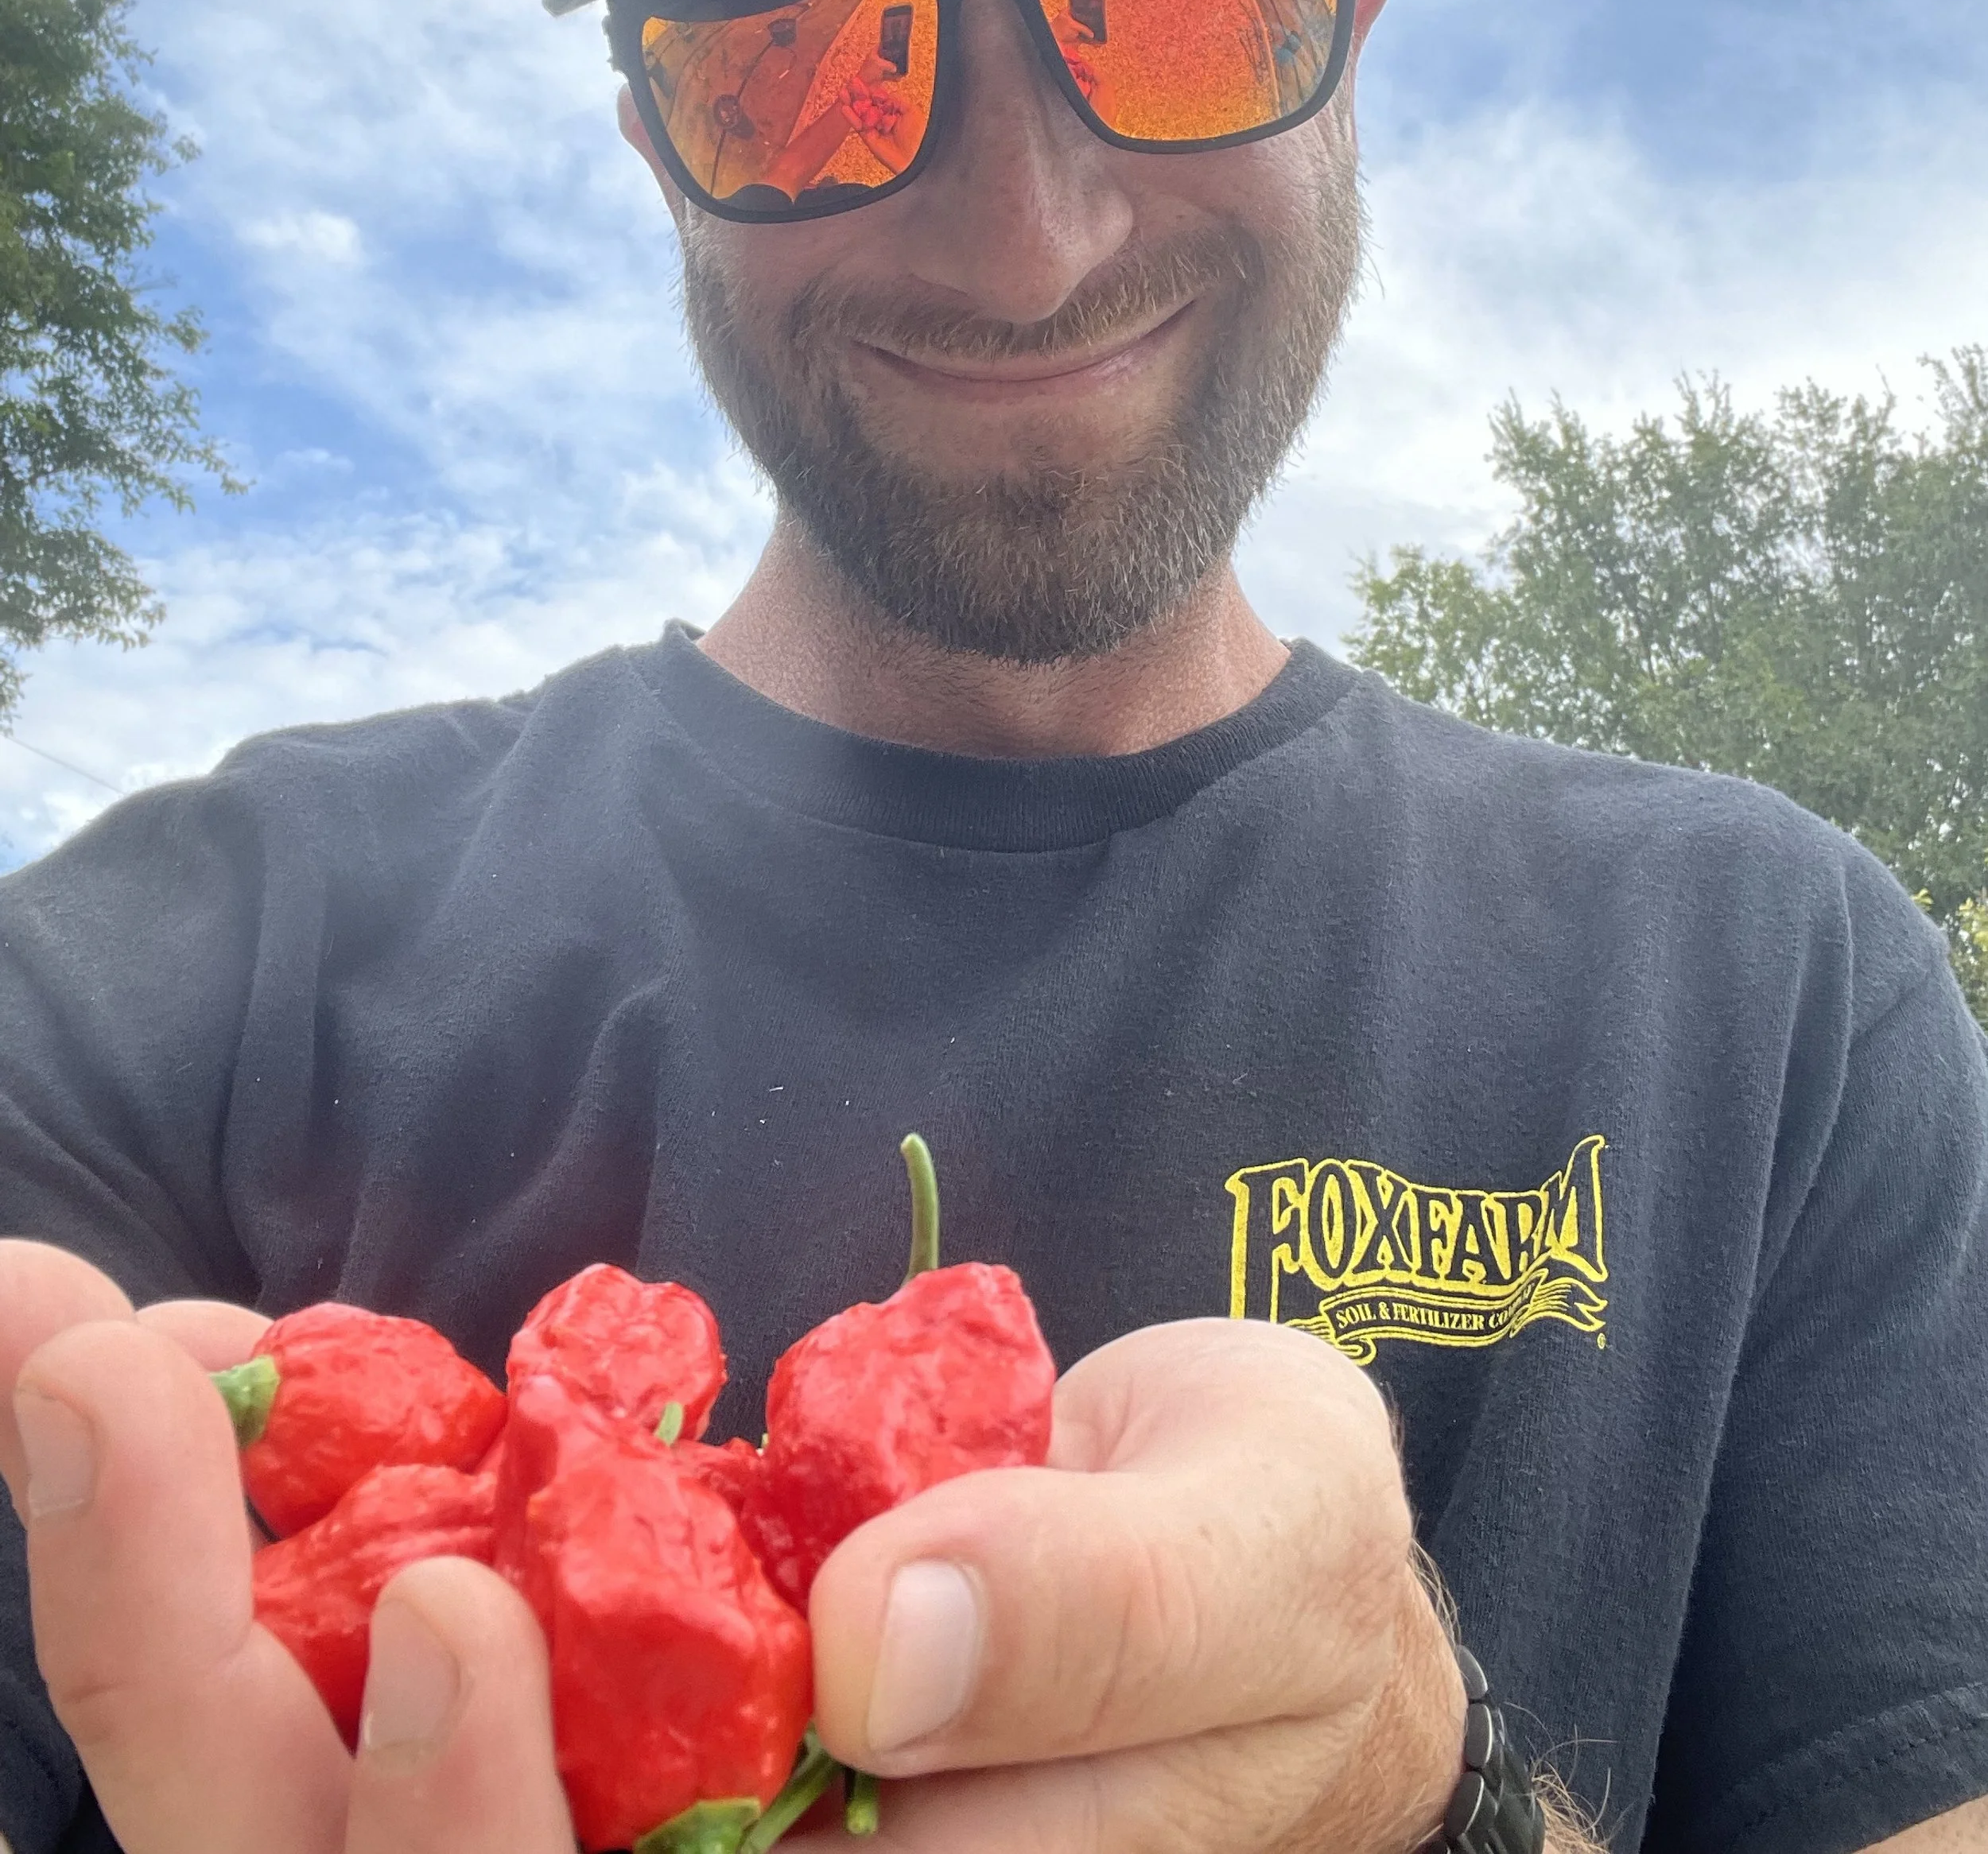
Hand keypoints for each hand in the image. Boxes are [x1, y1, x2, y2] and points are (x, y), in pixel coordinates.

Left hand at [0, 1249, 1458, 1853]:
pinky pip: (324, 1621)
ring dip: (144, 1555)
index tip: (443, 1604)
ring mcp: (565, 1800)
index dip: (457, 1835)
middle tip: (94, 1375)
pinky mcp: (533, 1665)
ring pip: (274, 1768)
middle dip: (181, 1652)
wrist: (1232, 1560)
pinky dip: (233, 1487)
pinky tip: (188, 1345)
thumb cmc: (1279, 1602)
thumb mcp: (1264, 1578)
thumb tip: (875, 1661)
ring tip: (70, 1330)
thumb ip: (1108, 1631)